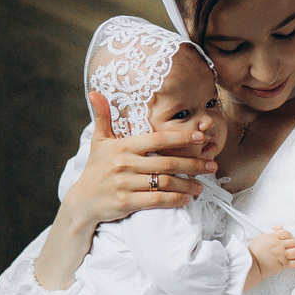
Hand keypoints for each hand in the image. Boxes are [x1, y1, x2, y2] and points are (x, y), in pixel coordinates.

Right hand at [70, 91, 216, 219]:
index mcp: (123, 146)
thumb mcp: (98, 141)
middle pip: (167, 163)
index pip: (157, 139)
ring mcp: (126, 184)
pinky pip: (156, 200)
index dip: (181, 138)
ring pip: (164, 183)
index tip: (200, 137)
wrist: (82, 200)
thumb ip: (102, 116)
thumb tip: (95, 91)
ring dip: (187, 185)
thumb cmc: (96, 168)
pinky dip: (174, 199)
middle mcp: (125, 164)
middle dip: (193, 164)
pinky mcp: (126, 202)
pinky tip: (186, 199)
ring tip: (202, 186)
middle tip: (211, 165)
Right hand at [246, 227, 294, 288]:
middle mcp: (279, 245)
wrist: (251, 265)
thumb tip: (280, 227)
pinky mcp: (284, 265)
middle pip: (293, 241)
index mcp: (273, 237)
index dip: (289, 236)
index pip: (287, 233)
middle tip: (294, 245)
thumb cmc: (254, 251)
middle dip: (294, 243)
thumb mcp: (261, 237)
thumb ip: (272, 232)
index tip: (288, 239)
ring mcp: (282, 255)